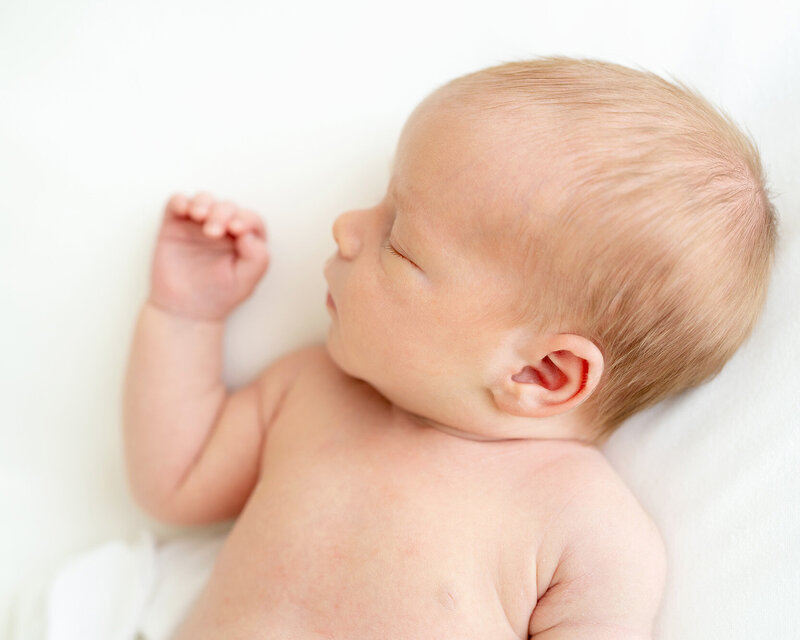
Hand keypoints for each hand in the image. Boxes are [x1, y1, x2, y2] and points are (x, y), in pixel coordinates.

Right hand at [148, 191, 269, 320]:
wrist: (184, 310)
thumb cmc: (218, 295)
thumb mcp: (246, 281)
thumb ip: (257, 257)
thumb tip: (250, 234)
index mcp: (245, 240)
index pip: (250, 219)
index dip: (245, 219)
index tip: (236, 230)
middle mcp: (224, 228)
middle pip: (227, 207)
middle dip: (222, 214)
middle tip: (212, 232)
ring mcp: (198, 224)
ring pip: (204, 199)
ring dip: (203, 203)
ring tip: (199, 217)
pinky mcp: (175, 224)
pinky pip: (177, 203)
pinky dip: (180, 201)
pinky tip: (184, 211)